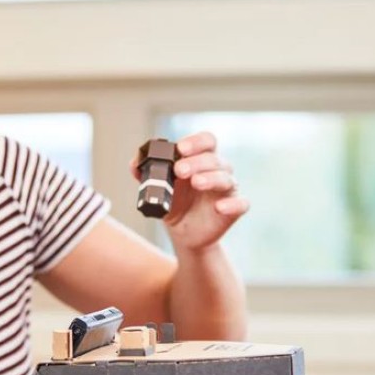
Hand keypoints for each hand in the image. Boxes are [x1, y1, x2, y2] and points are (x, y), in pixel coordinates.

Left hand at [131, 131, 248, 252]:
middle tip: (179, 171)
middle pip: (214, 159)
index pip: (207, 141)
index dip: (196, 142)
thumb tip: (134, 163)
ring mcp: (227, 189)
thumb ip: (144, 173)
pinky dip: (232, 204)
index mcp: (200, 159)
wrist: (183, 233)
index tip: (180, 149)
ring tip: (196, 182)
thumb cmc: (174, 203)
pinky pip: (241, 204)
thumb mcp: (156, 188)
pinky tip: (220, 207)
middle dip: (196, 162)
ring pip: (226, 178)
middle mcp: (217, 170)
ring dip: (211, 178)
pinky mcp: (234, 209)